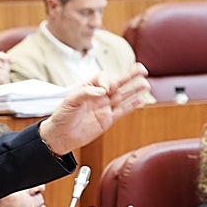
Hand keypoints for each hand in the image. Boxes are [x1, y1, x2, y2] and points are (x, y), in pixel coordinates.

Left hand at [38, 64, 153, 155]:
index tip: (106, 89)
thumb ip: (85, 93)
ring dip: (134, 90)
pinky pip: (122, 111)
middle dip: (130, 76)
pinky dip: (132, 106)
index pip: (103, 78)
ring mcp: (104, 108)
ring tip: (146, 84)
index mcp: (88, 88)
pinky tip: (141, 100)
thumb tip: (102, 91)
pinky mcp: (107, 120)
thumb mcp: (69, 102)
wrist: (60, 137)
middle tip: (142, 69)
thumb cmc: (61, 117)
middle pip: (117, 83)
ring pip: (123, 96)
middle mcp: (98, 96)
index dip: (107, 81)